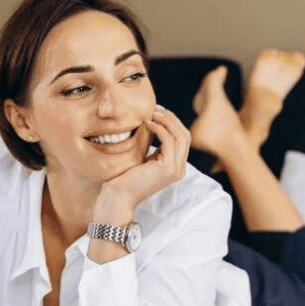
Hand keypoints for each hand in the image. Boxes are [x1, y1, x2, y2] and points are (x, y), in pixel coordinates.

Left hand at [93, 105, 190, 224]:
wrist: (119, 197)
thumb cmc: (126, 178)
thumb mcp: (144, 156)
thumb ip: (153, 143)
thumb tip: (153, 119)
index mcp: (175, 166)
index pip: (182, 138)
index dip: (172, 122)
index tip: (157, 111)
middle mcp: (179, 168)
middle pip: (185, 135)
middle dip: (171, 118)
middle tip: (155, 108)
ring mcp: (176, 169)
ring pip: (181, 136)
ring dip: (166, 121)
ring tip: (151, 113)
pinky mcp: (168, 168)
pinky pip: (169, 140)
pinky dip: (159, 128)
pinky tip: (147, 124)